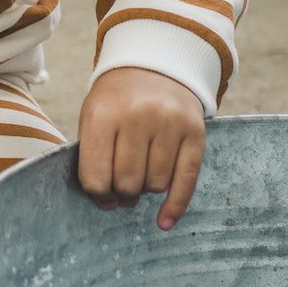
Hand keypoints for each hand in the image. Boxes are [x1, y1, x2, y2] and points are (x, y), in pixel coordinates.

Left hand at [76, 67, 204, 230]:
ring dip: (146, 189)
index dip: (97, 194)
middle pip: (127, 184)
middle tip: (122, 188)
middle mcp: (137, 117)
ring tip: (141, 173)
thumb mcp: (93, 115)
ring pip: (155, 185)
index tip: (101, 195)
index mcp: (103, 115)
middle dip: (122, 193)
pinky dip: (175, 206)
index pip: (95, 176)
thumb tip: (107, 201)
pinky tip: (164, 221)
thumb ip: (93, 155)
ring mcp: (169, 123)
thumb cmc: (117, 100)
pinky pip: (186, 181)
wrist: (154, 65)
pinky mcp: (195, 132)